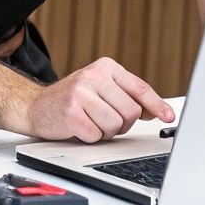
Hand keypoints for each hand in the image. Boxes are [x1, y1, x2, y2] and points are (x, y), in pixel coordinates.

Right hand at [20, 57, 174, 142]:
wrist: (35, 106)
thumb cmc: (73, 100)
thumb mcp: (101, 89)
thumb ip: (127, 96)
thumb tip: (157, 110)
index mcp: (105, 67)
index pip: (139, 87)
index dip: (156, 105)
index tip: (168, 116)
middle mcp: (93, 75)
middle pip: (131, 111)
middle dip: (122, 123)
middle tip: (105, 119)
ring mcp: (81, 93)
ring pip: (116, 125)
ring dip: (106, 131)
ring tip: (91, 122)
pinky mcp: (71, 112)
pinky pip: (97, 135)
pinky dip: (90, 137)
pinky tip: (80, 127)